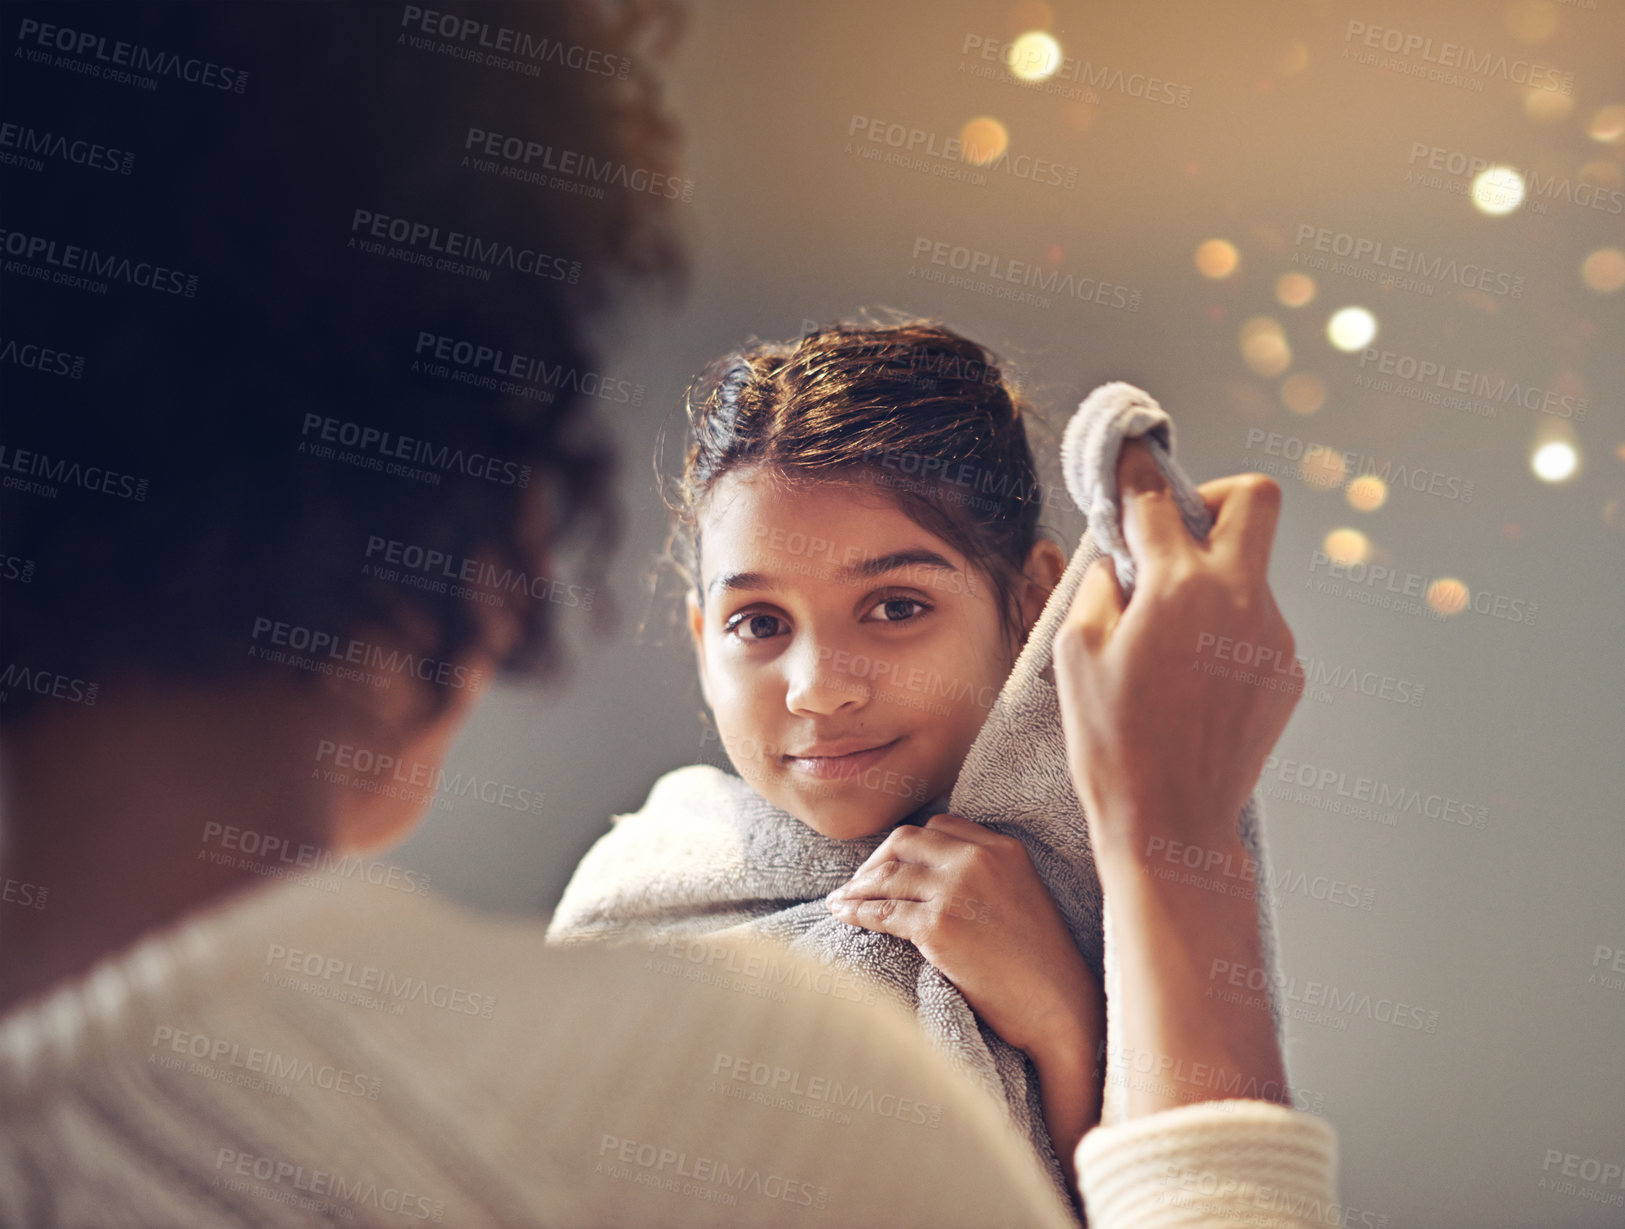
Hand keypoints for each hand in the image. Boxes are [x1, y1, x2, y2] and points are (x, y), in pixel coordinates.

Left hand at [825, 812, 1102, 1062]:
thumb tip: (932, 878)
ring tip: (841, 899)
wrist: (1060, 1008)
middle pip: (906, 840)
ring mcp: (957, 890)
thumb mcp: (1021, 897)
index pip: (940, 826)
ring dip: (857, 886)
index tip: (890, 864)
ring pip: (888, 875)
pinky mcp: (939, 926)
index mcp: (1003, 848)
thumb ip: (985, 876)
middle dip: (875, 860)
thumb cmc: (1041, 965)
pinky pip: (882, 911)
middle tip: (858, 883)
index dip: (908, 845)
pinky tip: (842, 915)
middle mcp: (978, 859)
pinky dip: (856, 912)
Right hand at [1052, 439, 1303, 867]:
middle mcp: (1240, 599)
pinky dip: (1223, 630)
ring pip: (1252, 569)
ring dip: (1210, 580)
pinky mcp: (1287, 672)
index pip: (1158, 498)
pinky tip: (1189, 678)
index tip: (1127, 457)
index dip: (1135, 471)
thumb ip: (1101, 586)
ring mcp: (1273, 636)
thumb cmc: (1111, 743)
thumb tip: (1119, 558)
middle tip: (1177, 529)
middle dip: (1214, 496)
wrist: (1172, 824)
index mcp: (1180, 588)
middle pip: (1255, 498)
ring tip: (1165, 640)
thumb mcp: (1075, 654)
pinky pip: (1255, 624)